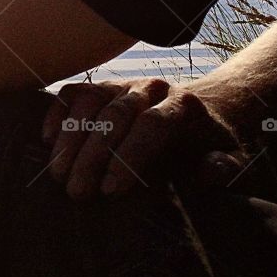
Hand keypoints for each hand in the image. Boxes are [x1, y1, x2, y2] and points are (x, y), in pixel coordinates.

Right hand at [41, 77, 248, 199]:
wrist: (195, 113)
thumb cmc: (208, 145)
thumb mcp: (230, 159)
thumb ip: (224, 167)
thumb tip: (208, 171)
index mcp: (183, 105)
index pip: (152, 126)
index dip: (129, 157)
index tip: (110, 191)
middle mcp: (150, 88)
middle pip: (116, 116)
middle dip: (93, 155)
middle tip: (77, 191)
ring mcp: (122, 84)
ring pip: (91, 103)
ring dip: (70, 138)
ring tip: (58, 174)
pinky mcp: (101, 87)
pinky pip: (73, 93)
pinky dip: (57, 113)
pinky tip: (47, 140)